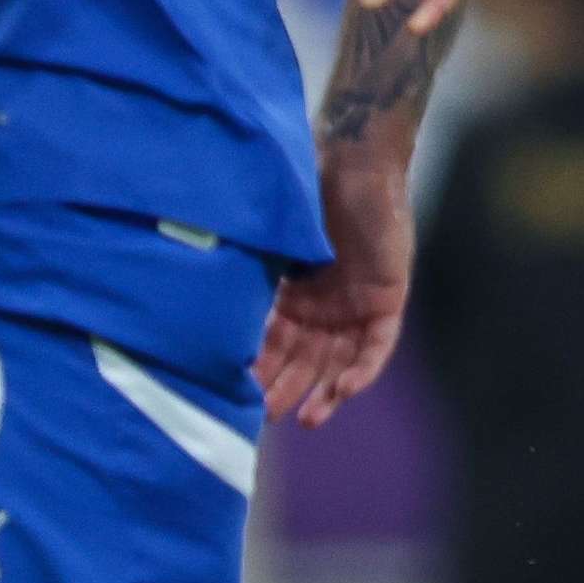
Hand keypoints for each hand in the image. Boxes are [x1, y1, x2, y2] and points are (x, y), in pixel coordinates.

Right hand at [258, 155, 411, 427]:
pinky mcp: (388, 299)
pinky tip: (342, 392)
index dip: (258, 369)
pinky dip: (361, 371)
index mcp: (291, 293)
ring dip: (323, 392)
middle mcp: (323, 305)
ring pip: (338, 362)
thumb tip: (195, 297)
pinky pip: (377, 346)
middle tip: (265, 418)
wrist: (354, 161)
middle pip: (304, 359)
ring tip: (305, 421)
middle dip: (285, 390)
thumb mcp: (270, 241)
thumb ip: (250, 273)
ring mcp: (356, 305)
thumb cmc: (305, 190)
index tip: (238, 394)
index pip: (273, 342)